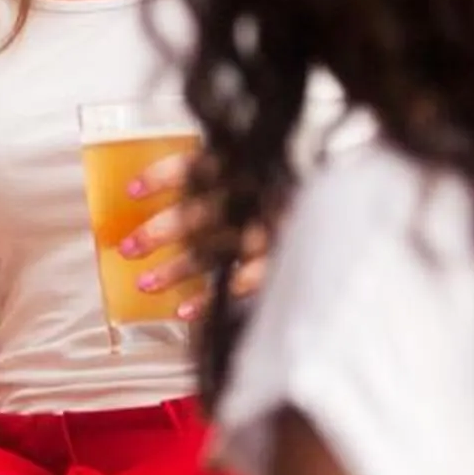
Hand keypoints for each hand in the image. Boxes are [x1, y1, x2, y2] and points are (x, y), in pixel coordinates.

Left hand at [110, 150, 268, 320]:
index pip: (200, 166)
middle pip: (200, 213)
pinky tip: (185, 310)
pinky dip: (211, 298)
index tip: (132, 191)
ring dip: (176, 269)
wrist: (346, 206)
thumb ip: (218, 170)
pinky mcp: (282, 259)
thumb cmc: (285, 184)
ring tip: (144, 285)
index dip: (163, 176)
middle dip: (160, 232)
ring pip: (215, 251)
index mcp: (246, 166)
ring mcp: (268, 230)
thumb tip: (166, 178)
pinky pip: (242, 282)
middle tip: (127, 248)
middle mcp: (255, 197)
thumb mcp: (258, 164)